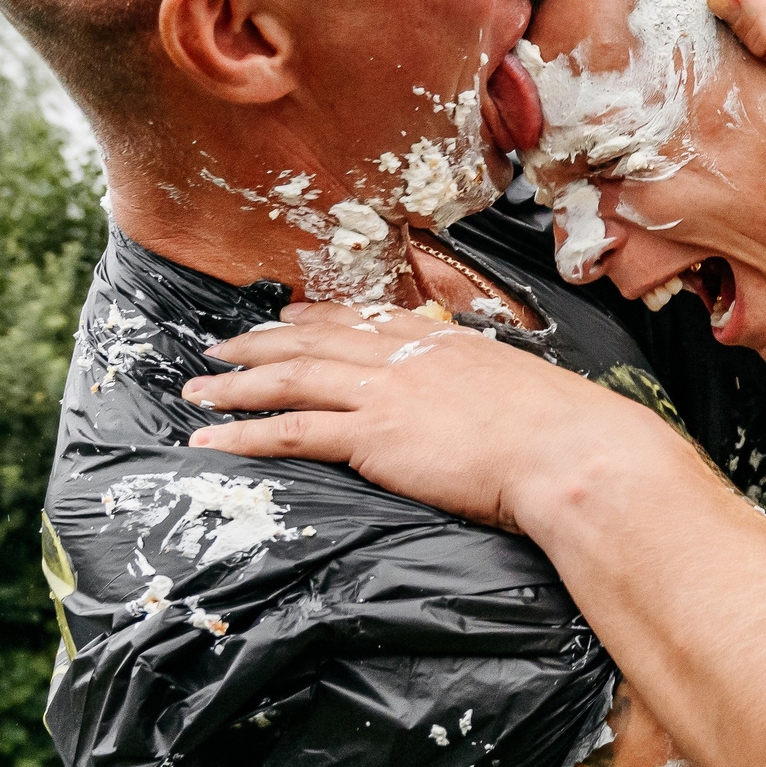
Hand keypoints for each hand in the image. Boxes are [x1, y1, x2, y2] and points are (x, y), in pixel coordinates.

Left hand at [182, 301, 666, 530]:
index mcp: (445, 342)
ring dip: (236, 386)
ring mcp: (386, 393)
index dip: (319, 317)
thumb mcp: (527, 394)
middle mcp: (407, 357)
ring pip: (291, 379)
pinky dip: (245, 434)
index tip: (289, 315)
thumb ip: (493, 394)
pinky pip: (292, 431)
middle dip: (260, 343)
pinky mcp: (373, 437)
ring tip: (196, 393)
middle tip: (219, 347)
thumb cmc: (566, 434)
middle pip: (316, 340)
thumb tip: (497, 409)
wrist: (569, 451)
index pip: (368, 320)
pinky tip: (210, 441)